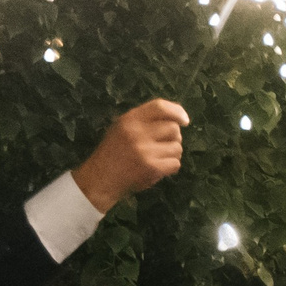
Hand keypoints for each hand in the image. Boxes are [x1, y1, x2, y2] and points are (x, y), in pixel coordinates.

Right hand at [71, 99, 189, 212]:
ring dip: (172, 153)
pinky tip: (158, 168)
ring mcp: (145, 150)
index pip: (160, 107)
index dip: (177, 112)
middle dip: (173, 137)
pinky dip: (170, 167)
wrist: (101, 179)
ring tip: (157, 157)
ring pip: (177, 147)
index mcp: (129, 119)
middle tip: (162, 145)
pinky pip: (176, 163)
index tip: (184, 120)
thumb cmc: (115, 151)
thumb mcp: (122, 127)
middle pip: (173, 128)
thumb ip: (145, 120)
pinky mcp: (152, 167)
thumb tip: (178, 116)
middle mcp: (137, 132)